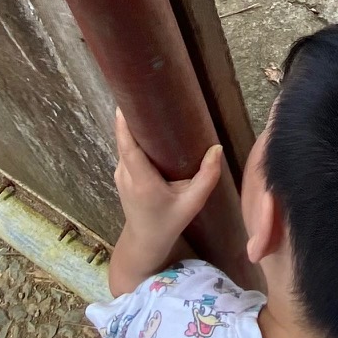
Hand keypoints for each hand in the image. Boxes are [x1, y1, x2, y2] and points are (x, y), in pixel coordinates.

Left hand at [113, 108, 222, 247]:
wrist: (145, 241)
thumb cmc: (168, 222)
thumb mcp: (192, 203)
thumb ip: (207, 177)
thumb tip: (217, 149)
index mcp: (141, 181)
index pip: (128, 148)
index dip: (124, 126)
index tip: (126, 104)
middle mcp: (125, 175)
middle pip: (125, 141)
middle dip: (133, 118)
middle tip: (148, 96)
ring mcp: (120, 174)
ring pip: (125, 145)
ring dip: (134, 128)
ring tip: (151, 108)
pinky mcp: (121, 174)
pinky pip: (127, 151)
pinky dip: (135, 139)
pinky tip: (149, 130)